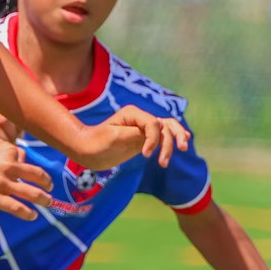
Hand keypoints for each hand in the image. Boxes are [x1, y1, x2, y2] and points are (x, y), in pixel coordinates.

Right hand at [0, 136, 52, 220]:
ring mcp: (2, 182)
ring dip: (44, 199)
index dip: (25, 168)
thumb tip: (18, 161)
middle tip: (50, 188)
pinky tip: (33, 216)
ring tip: (48, 203)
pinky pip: (17, 207)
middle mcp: (9, 165)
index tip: (26, 175)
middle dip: (47, 183)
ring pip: (32, 193)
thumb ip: (3, 152)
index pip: (24, 159)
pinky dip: (28, 213)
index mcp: (8, 150)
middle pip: (37, 175)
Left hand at [74, 105, 191, 169]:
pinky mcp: (144, 139)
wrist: (86, 150)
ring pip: (168, 130)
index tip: (146, 156)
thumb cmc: (95, 143)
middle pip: (166, 125)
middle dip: (173, 138)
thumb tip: (155, 132)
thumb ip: (135, 134)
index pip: (153, 124)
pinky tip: (184, 142)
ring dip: (174, 141)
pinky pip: (163, 137)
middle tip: (181, 150)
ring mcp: (143, 128)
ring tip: (176, 154)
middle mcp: (140, 119)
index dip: (154, 139)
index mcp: (133, 114)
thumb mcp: (113, 138)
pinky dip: (174, 139)